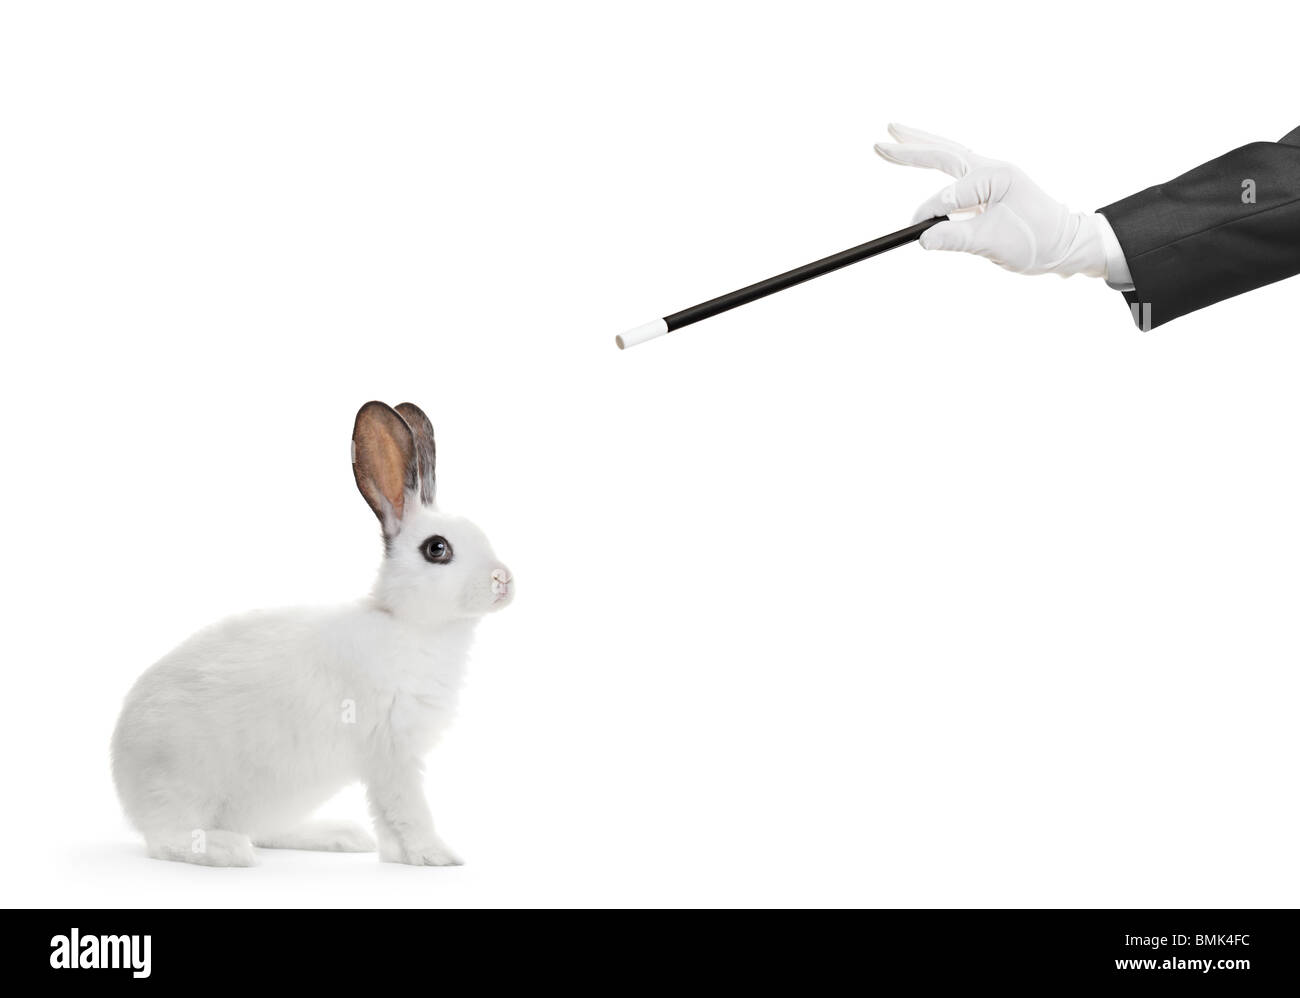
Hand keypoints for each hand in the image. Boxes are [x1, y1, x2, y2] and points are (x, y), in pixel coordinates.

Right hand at [874, 124, 1112, 279]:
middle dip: (911, 146)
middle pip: (943, 153)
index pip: (947, 196)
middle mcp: (992, 169)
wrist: (1065, 246)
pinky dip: (936, 163)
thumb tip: (921, 237)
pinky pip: (955, 174)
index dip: (928, 215)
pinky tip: (925, 156)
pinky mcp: (988, 190)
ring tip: (895, 132)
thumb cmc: (1037, 241)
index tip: (916, 233)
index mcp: (995, 175)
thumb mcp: (993, 243)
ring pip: (948, 156)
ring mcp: (990, 177)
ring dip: (922, 145)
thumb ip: (954, 238)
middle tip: (880, 138)